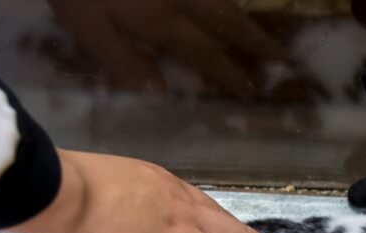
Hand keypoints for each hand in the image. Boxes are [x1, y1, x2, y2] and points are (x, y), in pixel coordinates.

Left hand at [48, 0, 282, 97]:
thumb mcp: (84, 24)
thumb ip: (121, 58)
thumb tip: (160, 90)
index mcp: (160, 17)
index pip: (203, 51)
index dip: (228, 71)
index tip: (252, 89)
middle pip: (225, 18)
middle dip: (253, 39)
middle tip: (281, 56)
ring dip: (243, 15)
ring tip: (259, 30)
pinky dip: (226, 1)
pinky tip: (230, 6)